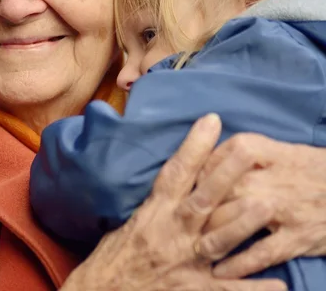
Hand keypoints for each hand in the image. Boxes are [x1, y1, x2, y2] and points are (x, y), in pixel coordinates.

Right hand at [60, 115, 286, 290]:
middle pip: (201, 201)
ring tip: (264, 206)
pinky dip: (251, 289)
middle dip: (225, 175)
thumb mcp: (129, 221)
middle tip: (248, 152)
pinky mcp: (191, 290)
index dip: (193, 147)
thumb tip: (179, 178)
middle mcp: (170, 234)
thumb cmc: (115, 255)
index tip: (211, 121)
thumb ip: (157, 204)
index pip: (175, 174)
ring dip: (241, 224)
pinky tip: (279, 285)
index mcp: (153, 213)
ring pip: (216, 241)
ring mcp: (183, 263)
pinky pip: (226, 290)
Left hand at [195, 133, 325, 278]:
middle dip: (198, 207)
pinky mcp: (297, 237)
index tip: (186, 184)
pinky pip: (261, 253)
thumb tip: (207, 156)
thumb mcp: (281, 150)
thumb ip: (245, 151)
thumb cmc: (314, 170)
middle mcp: (269, 179)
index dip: (198, 171)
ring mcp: (283, 210)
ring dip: (210, 237)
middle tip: (180, 222)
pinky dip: (239, 265)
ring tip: (191, 250)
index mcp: (264, 153)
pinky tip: (220, 273)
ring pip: (234, 222)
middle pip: (219, 191)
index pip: (217, 158)